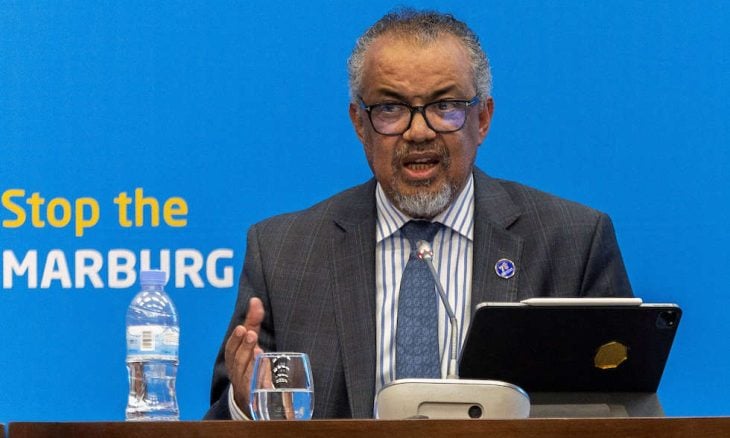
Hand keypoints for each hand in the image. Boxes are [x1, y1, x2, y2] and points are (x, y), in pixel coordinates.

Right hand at [225, 297, 264, 415]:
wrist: (249, 396)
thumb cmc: (249, 362)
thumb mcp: (251, 341)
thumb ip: (253, 322)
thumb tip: (255, 301)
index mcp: (233, 358)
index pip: (231, 349)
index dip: (235, 339)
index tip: (242, 329)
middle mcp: (236, 372)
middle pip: (236, 360)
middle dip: (243, 346)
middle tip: (251, 334)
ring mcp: (244, 385)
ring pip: (244, 373)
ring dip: (250, 361)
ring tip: (259, 350)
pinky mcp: (253, 396)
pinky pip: (254, 389)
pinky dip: (259, 379)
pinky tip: (266, 371)